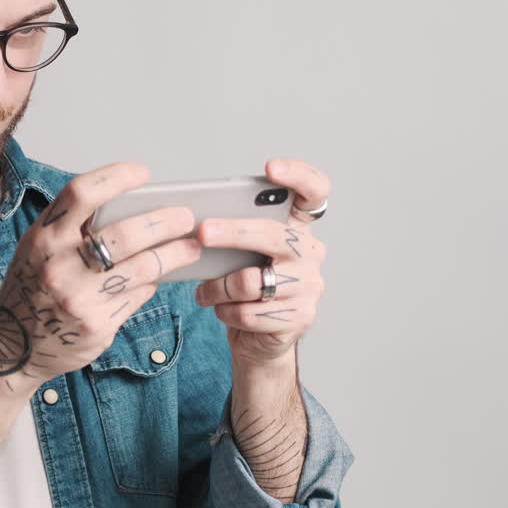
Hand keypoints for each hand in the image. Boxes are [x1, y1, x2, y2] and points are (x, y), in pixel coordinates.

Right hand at [0, 162, 202, 382]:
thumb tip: (129, 209)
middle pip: (124, 233)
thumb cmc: (31, 289)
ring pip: (143, 268)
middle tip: (186, 217)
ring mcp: (79, 298)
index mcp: (43, 237)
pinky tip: (158, 277)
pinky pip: (137, 297)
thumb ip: (72, 228)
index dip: (116, 178)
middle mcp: (59, 266)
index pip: (81, 194)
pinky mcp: (97, 326)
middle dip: (164, 222)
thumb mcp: (38, 249)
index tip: (143, 174)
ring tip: (192, 247)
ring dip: (175, 254)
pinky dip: (151, 284)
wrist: (13, 347)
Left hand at [194, 158, 330, 367]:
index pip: (314, 191)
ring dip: (218, 287)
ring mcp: (310, 285)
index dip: (298, 176)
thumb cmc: (244, 287)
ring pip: (252, 280)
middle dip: (233, 233)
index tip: (271, 168)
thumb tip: (192, 220)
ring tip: (204, 292)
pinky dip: (226, 311)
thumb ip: (231, 233)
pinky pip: (250, 311)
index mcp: (297, 227)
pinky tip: (221, 310)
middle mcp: (310, 252)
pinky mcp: (301, 316)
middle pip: (273, 235)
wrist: (258, 338)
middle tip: (203, 232)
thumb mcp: (238, 254)